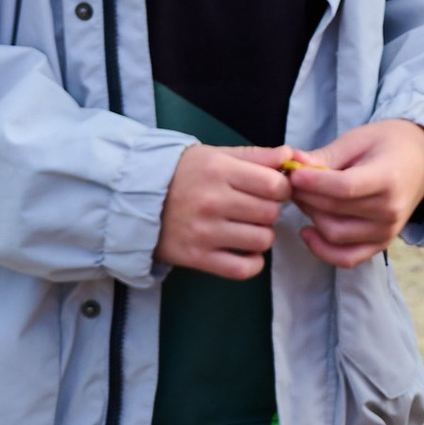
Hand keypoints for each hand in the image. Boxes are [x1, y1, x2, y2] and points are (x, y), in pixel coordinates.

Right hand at [155, 140, 291, 279]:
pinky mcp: (197, 258)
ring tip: (248, 227)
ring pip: (262, 240)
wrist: (134, 200)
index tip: (273, 189)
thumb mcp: (215, 155)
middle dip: (270, 210)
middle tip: (256, 208)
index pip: (274, 185)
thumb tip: (289, 155)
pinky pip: (242, 269)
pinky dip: (252, 263)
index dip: (282, 188)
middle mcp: (212, 201)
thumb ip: (255, 156)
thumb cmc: (182, 173)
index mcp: (219, 170)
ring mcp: (204, 232)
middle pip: (270, 213)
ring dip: (262, 235)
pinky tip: (245, 251)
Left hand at [287, 118, 423, 265]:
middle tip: (291, 180)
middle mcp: (390, 210)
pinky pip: (346, 258)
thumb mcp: (358, 139)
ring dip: (310, 217)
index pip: (345, 187)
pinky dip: (322, 250)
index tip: (292, 173)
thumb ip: (325, 156)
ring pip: (334, 234)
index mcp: (388, 178)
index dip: (314, 183)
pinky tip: (308, 231)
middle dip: (305, 195)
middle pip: (335, 211)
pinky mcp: (381, 244)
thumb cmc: (387, 144)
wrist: (421, 161)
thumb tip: (293, 162)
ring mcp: (387, 231)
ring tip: (303, 197)